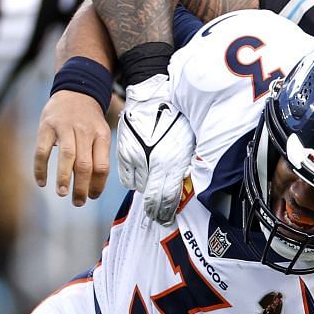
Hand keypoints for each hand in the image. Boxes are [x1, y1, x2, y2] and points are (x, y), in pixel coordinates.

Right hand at [34, 90, 110, 206]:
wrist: (75, 90)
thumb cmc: (88, 119)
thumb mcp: (101, 132)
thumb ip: (100, 154)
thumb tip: (95, 185)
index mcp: (101, 136)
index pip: (102, 166)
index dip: (98, 185)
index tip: (92, 197)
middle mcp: (85, 132)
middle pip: (85, 164)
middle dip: (81, 187)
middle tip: (78, 202)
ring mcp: (65, 128)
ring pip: (67, 156)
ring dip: (64, 178)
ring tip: (63, 194)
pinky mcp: (47, 126)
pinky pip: (42, 150)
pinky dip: (41, 168)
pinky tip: (42, 181)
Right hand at [115, 75, 195, 223]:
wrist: (157, 93)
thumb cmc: (179, 116)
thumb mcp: (189, 144)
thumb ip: (184, 167)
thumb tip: (185, 186)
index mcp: (171, 162)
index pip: (166, 198)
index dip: (165, 213)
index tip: (165, 219)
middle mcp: (151, 163)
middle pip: (151, 197)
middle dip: (155, 209)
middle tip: (158, 215)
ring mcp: (136, 157)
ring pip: (138, 186)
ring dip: (146, 188)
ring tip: (153, 185)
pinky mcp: (124, 150)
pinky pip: (127, 175)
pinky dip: (134, 177)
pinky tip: (142, 173)